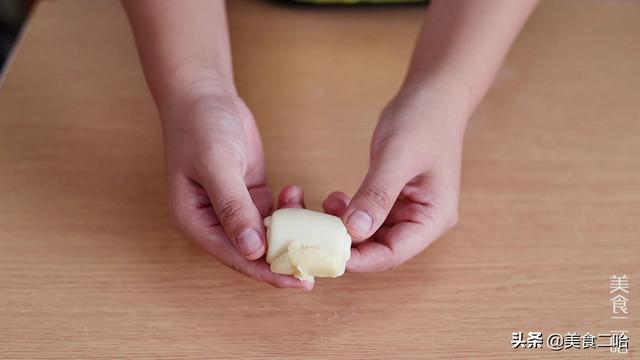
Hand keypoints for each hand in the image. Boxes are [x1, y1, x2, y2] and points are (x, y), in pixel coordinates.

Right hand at [162, 84, 308, 288]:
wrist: (203, 95)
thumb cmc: (200, 126)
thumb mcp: (217, 165)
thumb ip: (233, 207)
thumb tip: (253, 250)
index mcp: (195, 220)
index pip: (233, 255)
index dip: (266, 270)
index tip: (297, 280)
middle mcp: (212, 219)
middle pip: (250, 251)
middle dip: (282, 260)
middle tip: (317, 270)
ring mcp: (232, 208)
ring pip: (264, 234)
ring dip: (288, 233)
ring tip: (313, 229)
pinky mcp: (248, 194)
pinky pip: (271, 213)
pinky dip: (287, 210)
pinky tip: (296, 196)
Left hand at [323, 86, 468, 271]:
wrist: (434, 95)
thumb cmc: (423, 121)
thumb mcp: (396, 158)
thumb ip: (377, 195)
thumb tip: (353, 231)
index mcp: (433, 218)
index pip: (393, 253)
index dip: (359, 259)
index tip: (326, 253)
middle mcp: (422, 221)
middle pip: (380, 249)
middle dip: (347, 246)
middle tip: (314, 236)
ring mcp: (408, 211)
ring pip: (370, 235)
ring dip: (344, 229)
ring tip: (324, 208)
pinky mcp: (394, 200)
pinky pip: (367, 217)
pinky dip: (348, 214)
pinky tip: (333, 201)